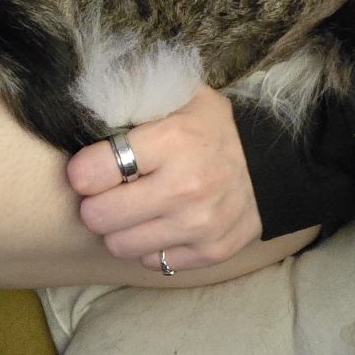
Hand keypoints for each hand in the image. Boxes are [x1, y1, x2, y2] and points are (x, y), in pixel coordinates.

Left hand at [67, 85, 262, 271]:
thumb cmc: (212, 127)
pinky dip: (151, 244)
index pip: (94, 171)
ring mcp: (200, 224)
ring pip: (119, 245)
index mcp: (174, 140)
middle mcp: (186, 187)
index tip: (89, 168)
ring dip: (120, 227)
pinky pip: (152, 262)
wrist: (271, 163)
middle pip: (99, 216)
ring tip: (135, 207)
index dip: (83, 170)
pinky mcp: (211, 251)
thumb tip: (93, 98)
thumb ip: (138, 93)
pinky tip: (163, 222)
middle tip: (110, 191)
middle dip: (96, 202)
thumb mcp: (182, 94)